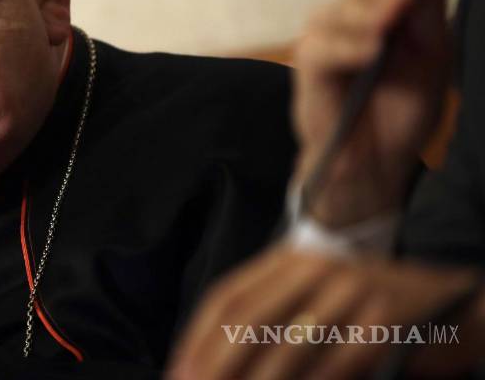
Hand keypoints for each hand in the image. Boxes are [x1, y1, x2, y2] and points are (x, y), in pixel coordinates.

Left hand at [169, 247, 482, 379]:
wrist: (449, 297)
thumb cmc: (365, 304)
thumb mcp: (312, 293)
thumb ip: (268, 314)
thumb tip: (210, 357)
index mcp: (289, 258)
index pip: (227, 296)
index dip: (197, 337)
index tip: (177, 372)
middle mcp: (315, 268)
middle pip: (248, 320)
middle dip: (215, 365)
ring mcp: (351, 290)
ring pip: (288, 346)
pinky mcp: (384, 319)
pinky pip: (337, 363)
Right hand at [294, 0, 459, 225]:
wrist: (379, 161)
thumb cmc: (405, 108)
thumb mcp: (432, 51)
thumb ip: (431, 4)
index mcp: (388, 7)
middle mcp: (353, 15)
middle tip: (406, 5)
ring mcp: (327, 37)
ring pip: (343, 7)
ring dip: (371, 17)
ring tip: (387, 42)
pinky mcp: (308, 65)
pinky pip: (324, 44)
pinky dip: (350, 47)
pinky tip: (370, 55)